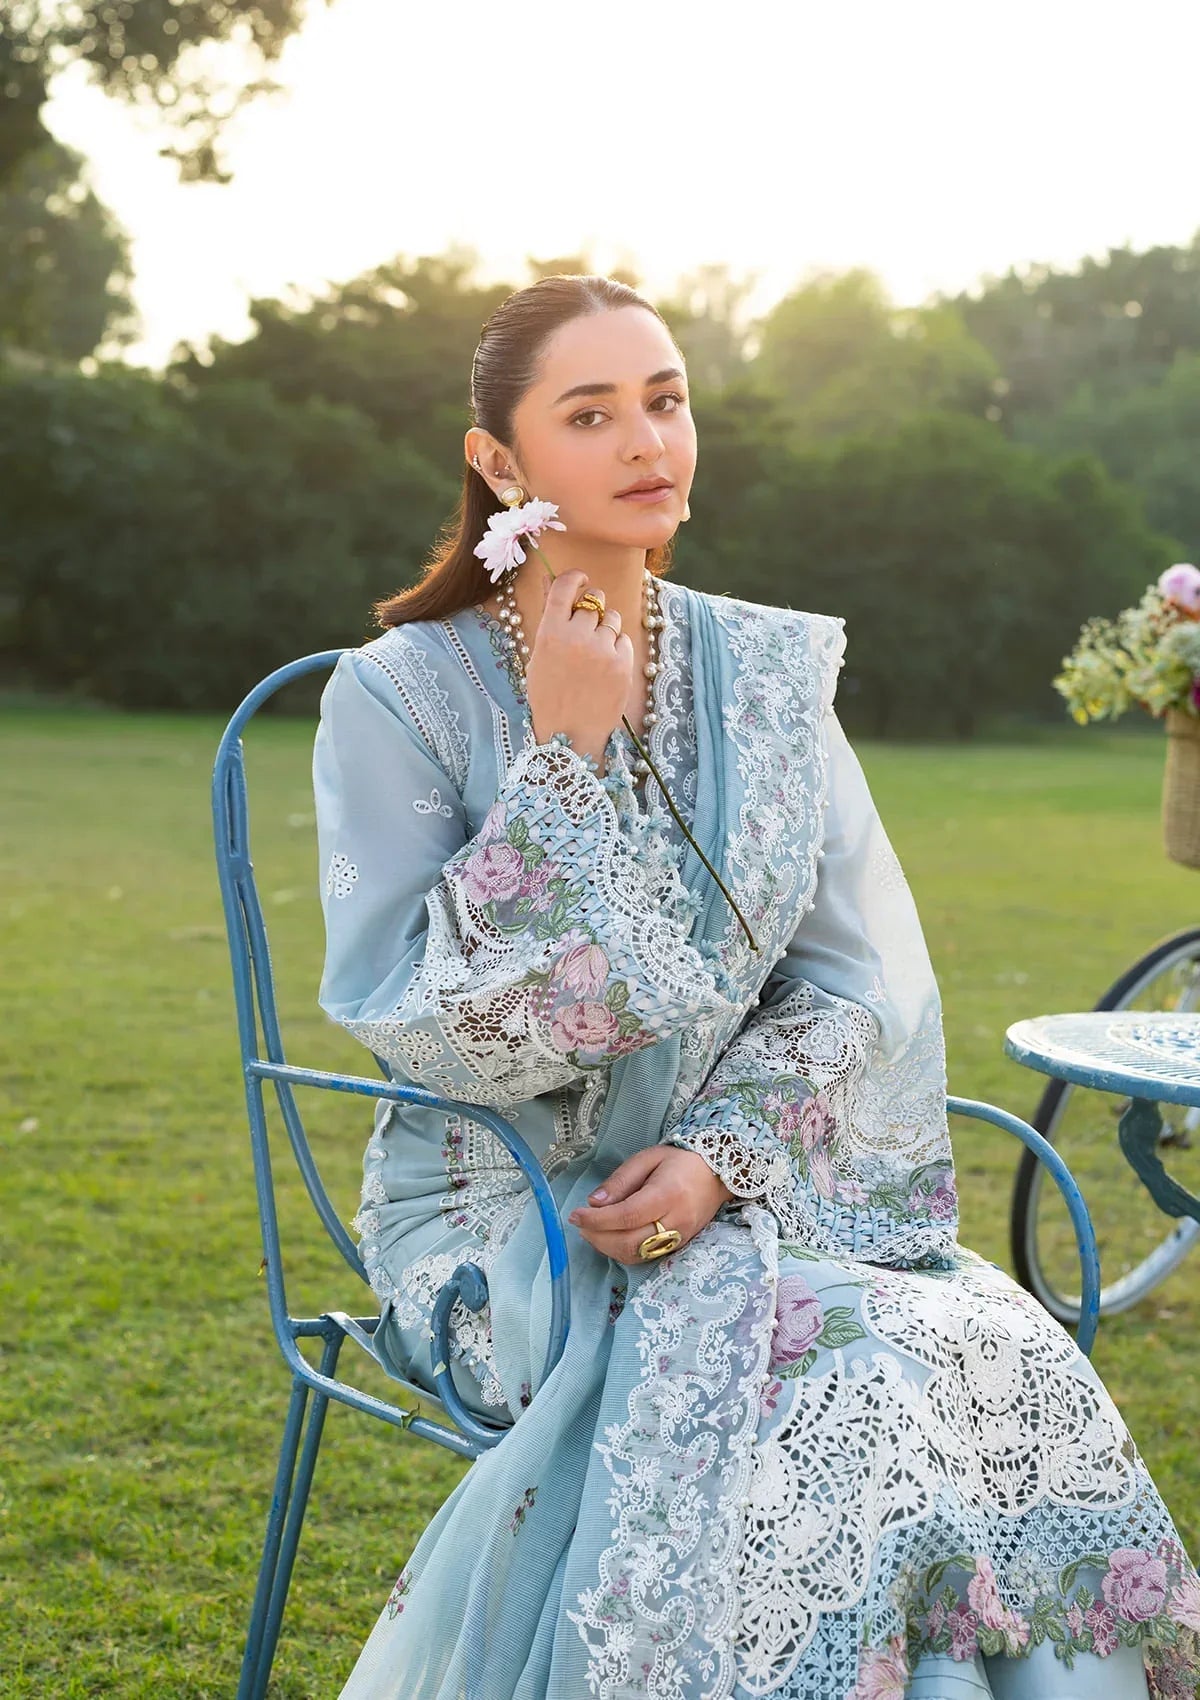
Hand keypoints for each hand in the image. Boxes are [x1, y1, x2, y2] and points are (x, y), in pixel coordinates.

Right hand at [525, 567, 634, 768]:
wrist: (569, 735)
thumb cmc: (549, 695)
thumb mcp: (539, 655)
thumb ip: (550, 617)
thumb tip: (552, 580)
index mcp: (550, 633)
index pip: (566, 586)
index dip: (576, 577)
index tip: (583, 579)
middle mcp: (577, 637)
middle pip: (594, 600)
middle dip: (593, 608)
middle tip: (587, 627)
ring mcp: (602, 650)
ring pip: (612, 618)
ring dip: (606, 628)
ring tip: (595, 653)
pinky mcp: (622, 664)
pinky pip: (623, 640)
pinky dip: (617, 649)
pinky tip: (605, 669)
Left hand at [566, 1145, 734, 1266]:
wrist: (718, 1173)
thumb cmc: (681, 1160)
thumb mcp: (647, 1158)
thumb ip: (620, 1181)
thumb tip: (593, 1203)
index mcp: (667, 1194)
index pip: (627, 1215)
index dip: (597, 1220)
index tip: (576, 1215)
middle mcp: (676, 1220)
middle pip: (630, 1243)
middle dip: (598, 1238)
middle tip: (581, 1225)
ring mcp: (680, 1237)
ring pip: (637, 1255)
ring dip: (608, 1249)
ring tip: (592, 1231)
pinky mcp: (680, 1246)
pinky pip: (646, 1257)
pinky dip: (623, 1252)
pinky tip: (612, 1238)